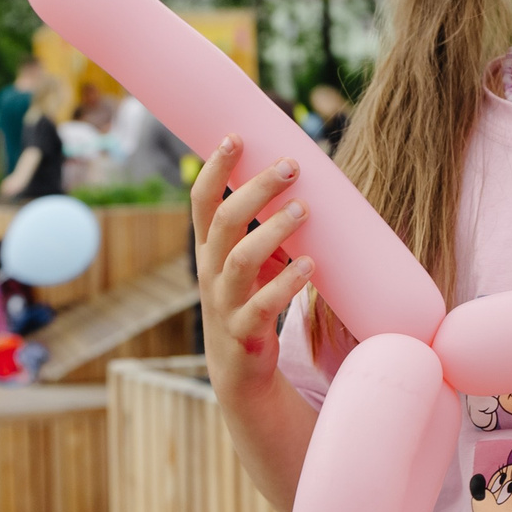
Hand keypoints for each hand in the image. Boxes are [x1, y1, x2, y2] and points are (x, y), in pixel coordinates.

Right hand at [190, 134, 313, 397]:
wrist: (240, 374)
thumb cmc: (252, 303)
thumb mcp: (252, 264)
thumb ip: (265, 229)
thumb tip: (299, 184)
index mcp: (209, 251)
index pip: (201, 202)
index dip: (214, 169)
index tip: (235, 137)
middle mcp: (211, 272)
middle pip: (224, 221)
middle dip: (255, 189)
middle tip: (290, 166)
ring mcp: (225, 303)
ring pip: (241, 259)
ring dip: (273, 231)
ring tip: (303, 210)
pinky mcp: (245, 333)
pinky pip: (263, 305)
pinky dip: (287, 283)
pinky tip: (311, 265)